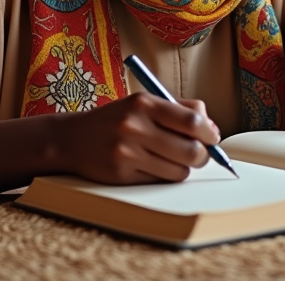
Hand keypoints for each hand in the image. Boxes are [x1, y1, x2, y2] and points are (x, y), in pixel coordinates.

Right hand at [56, 94, 219, 183]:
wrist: (73, 139)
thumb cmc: (116, 119)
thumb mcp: (143, 103)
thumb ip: (179, 109)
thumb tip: (212, 129)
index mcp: (144, 103)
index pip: (192, 121)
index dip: (209, 133)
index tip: (212, 138)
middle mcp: (135, 126)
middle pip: (191, 150)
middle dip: (202, 156)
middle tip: (200, 154)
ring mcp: (127, 152)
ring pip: (179, 170)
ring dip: (183, 168)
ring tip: (173, 159)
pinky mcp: (122, 174)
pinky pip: (160, 180)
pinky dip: (165, 176)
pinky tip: (154, 166)